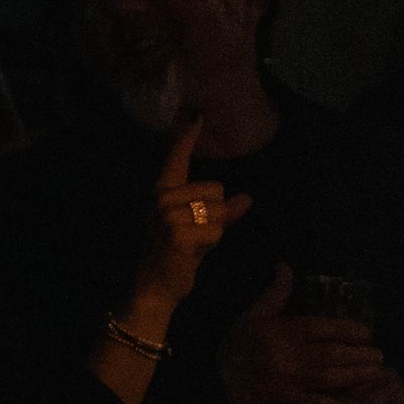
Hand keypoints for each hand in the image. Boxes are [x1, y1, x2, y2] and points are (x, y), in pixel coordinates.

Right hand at [133, 121, 252, 305]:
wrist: (155, 286)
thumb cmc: (178, 255)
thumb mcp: (201, 229)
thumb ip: (224, 212)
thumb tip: (248, 198)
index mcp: (164, 192)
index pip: (177, 159)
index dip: (187, 139)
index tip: (197, 117)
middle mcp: (162, 198)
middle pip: (217, 189)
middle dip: (217, 214)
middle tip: (195, 234)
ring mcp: (167, 214)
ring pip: (219, 211)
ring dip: (215, 231)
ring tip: (193, 243)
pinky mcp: (177, 232)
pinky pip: (216, 230)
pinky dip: (211, 244)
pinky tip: (192, 252)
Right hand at [220, 264, 390, 403]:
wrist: (215, 384)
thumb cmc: (238, 347)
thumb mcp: (253, 316)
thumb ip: (275, 293)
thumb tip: (285, 265)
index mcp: (281, 331)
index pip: (322, 328)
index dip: (349, 330)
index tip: (367, 333)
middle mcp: (287, 356)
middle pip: (331, 354)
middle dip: (359, 354)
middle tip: (379, 354)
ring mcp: (288, 381)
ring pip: (330, 378)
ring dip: (356, 375)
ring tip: (376, 371)